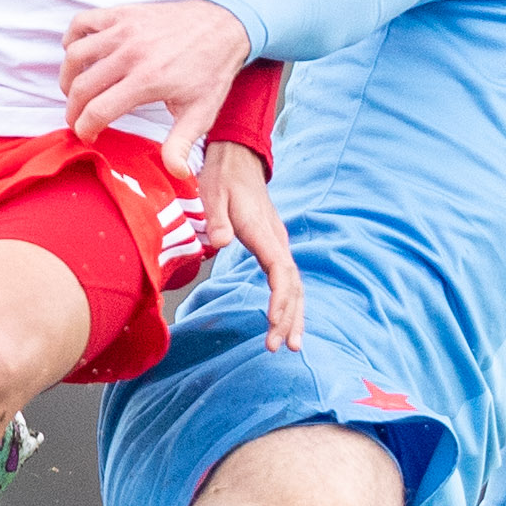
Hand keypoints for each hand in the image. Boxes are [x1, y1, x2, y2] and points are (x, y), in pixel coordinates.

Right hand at [62, 0, 254, 170]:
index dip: (85, 129)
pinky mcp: (123, 13)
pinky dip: (72, 38)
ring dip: (67, 77)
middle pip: (81, 86)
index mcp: (148, 80)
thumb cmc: (211, 72)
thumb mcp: (201, 113)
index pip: (97, 110)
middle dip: (73, 110)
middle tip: (78, 120)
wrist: (224, 26)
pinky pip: (82, 22)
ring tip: (76, 92)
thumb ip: (182, 144)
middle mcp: (131, 53)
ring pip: (74, 54)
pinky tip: (79, 55)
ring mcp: (124, 29)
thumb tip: (177, 173)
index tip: (88, 136)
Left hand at [202, 140, 303, 350]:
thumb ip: (216, 219)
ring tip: (289, 344)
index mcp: (263, 232)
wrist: (238, 159)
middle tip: (281, 347)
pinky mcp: (274, 246)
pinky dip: (289, 302)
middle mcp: (276, 240)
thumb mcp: (212, 194)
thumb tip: (221, 242)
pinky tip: (285, 320)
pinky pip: (287, 279)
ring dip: (293, 314)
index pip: (280, 271)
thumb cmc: (222, 177)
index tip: (274, 323)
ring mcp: (278, 243)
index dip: (280, 299)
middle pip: (293, 284)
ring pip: (294, 284)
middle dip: (289, 317)